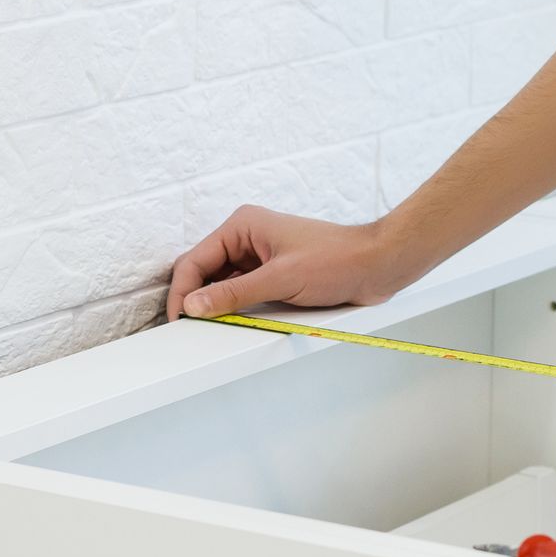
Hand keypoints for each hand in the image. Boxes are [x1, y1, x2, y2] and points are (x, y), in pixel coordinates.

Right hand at [166, 207, 423, 320]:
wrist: (377, 265)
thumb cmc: (337, 260)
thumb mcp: (281, 279)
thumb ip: (235, 293)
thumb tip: (194, 306)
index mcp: (242, 226)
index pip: (195, 261)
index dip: (182, 292)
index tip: (179, 320)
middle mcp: (247, 238)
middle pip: (204, 272)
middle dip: (195, 299)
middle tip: (189, 330)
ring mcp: (260, 256)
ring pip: (221, 283)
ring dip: (215, 304)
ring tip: (209, 328)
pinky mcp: (273, 273)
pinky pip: (242, 291)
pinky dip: (234, 307)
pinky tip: (233, 322)